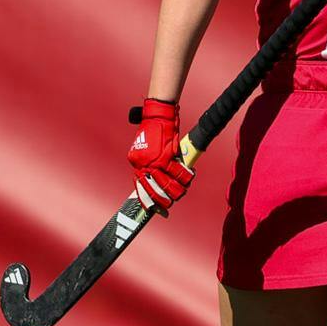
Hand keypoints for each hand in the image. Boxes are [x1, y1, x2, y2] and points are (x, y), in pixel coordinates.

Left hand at [126, 98, 193, 212]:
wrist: (157, 115)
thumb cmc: (153, 131)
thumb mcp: (145, 149)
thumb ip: (148, 163)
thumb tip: (155, 177)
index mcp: (137, 164)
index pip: (141, 188)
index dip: (148, 201)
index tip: (154, 210)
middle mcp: (144, 165)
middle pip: (154, 190)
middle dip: (163, 201)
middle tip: (169, 206)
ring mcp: (155, 161)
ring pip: (167, 184)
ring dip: (176, 191)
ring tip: (181, 193)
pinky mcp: (167, 156)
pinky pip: (178, 172)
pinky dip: (186, 176)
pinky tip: (190, 176)